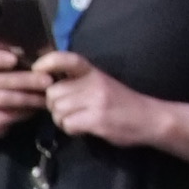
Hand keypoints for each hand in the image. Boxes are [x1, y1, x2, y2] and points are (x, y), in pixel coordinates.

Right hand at [0, 44, 50, 139]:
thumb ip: (11, 61)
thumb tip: (38, 56)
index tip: (14, 59)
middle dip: (26, 80)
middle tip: (47, 80)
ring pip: (5, 99)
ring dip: (29, 98)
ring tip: (46, 96)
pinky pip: (7, 116)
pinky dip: (24, 112)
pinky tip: (36, 109)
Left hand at [33, 52, 188, 155]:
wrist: (150, 119)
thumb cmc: (122, 102)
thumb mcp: (101, 84)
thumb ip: (78, 83)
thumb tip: (47, 86)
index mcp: (93, 71)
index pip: (67, 59)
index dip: (48, 62)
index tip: (37, 70)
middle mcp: (93, 83)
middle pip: (53, 92)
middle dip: (53, 105)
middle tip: (65, 112)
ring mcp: (96, 101)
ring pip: (58, 110)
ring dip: (61, 119)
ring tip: (75, 121)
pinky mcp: (97, 119)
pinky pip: (68, 124)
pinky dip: (71, 129)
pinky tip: (82, 129)